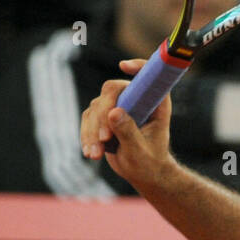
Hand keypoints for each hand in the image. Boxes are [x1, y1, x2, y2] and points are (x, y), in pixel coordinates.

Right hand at [80, 59, 172, 188]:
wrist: (143, 173)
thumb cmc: (150, 162)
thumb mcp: (141, 151)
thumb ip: (129, 132)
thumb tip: (113, 113)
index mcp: (153, 103)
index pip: (147, 76)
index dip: (137, 67)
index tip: (123, 67)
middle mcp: (134, 99)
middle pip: (111, 91)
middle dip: (103, 114)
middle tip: (104, 139)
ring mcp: (117, 105)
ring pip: (96, 106)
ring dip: (92, 131)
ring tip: (96, 155)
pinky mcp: (103, 116)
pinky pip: (88, 119)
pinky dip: (87, 136)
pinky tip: (90, 153)